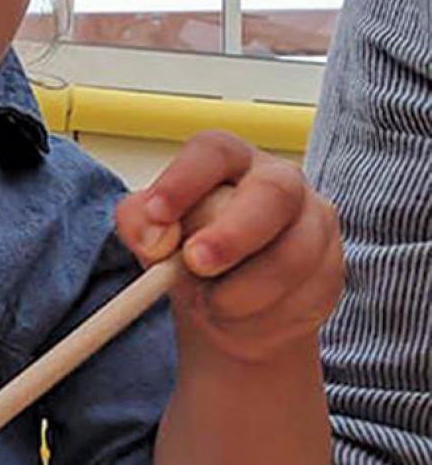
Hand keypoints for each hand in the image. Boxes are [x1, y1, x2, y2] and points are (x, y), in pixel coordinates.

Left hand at [115, 131, 344, 363]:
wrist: (226, 305)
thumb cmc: (184, 253)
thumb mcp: (148, 235)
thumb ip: (139, 224)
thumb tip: (156, 237)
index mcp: (227, 159)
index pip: (212, 152)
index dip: (184, 180)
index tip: (158, 215)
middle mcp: (278, 180)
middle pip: (272, 194)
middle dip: (233, 234)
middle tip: (195, 264)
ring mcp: (314, 222)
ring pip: (293, 255)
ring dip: (242, 293)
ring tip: (210, 305)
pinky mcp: (332, 268)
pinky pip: (305, 297)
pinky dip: (264, 320)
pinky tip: (242, 319)